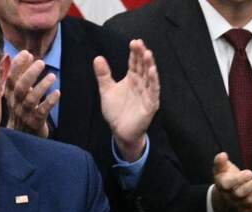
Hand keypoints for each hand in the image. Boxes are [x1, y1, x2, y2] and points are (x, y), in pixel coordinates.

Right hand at [5, 50, 59, 137]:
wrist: (23, 136)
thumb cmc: (23, 109)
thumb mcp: (20, 92)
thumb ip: (22, 73)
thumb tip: (27, 54)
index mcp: (10, 95)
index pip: (11, 78)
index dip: (18, 65)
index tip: (27, 53)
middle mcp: (16, 103)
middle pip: (20, 87)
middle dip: (30, 73)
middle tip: (41, 62)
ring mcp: (25, 114)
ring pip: (31, 99)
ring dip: (42, 86)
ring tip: (52, 76)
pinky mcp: (35, 123)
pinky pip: (42, 112)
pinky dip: (49, 102)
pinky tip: (57, 93)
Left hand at [96, 39, 159, 161]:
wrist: (120, 131)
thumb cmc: (116, 111)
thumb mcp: (106, 90)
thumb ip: (103, 75)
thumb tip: (97, 58)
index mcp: (132, 79)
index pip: (135, 62)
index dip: (134, 52)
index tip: (133, 42)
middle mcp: (141, 84)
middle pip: (143, 66)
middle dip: (142, 55)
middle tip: (139, 43)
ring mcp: (147, 94)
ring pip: (150, 77)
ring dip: (149, 65)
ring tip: (147, 53)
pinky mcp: (150, 104)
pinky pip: (153, 91)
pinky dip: (154, 81)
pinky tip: (152, 71)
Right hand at [211, 152, 251, 211]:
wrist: (227, 200)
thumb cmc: (226, 179)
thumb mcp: (221, 170)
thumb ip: (220, 162)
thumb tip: (222, 155)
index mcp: (223, 186)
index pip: (228, 184)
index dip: (238, 179)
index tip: (250, 172)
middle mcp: (231, 198)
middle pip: (242, 193)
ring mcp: (240, 206)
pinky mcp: (250, 211)